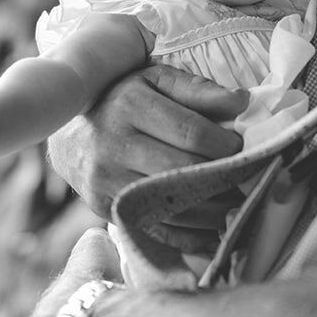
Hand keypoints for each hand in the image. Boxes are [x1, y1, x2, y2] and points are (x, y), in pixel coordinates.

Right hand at [46, 65, 244, 253]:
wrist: (69, 133)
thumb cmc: (123, 100)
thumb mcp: (156, 81)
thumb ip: (198, 90)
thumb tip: (242, 102)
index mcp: (131, 105)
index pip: (192, 132)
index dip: (227, 145)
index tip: (244, 148)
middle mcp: (114, 144)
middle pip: (183, 171)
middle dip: (223, 179)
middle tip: (248, 181)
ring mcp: (106, 180)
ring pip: (171, 205)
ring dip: (212, 212)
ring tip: (237, 206)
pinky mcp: (104, 207)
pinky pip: (155, 227)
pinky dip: (189, 236)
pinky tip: (213, 230)